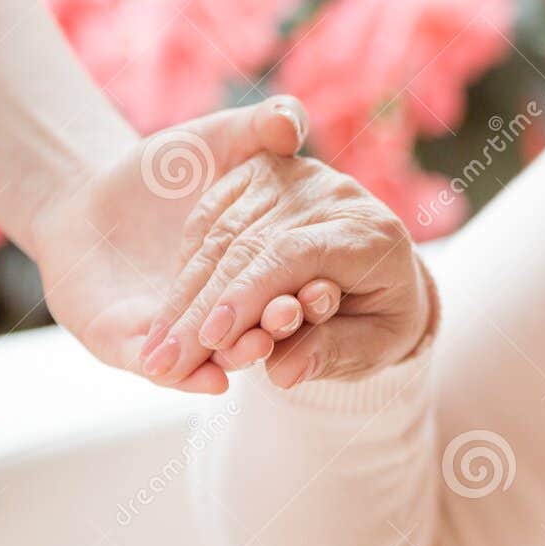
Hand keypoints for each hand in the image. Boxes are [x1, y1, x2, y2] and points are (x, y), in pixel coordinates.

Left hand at [27, 96, 306, 393]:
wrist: (80, 192)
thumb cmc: (162, 167)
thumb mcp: (219, 140)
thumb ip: (259, 128)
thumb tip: (289, 121)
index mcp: (255, 267)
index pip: (286, 282)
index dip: (307, 288)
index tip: (327, 289)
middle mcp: (222, 308)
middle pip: (254, 323)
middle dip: (272, 325)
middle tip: (292, 320)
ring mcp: (175, 330)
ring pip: (214, 355)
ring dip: (239, 356)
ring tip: (256, 352)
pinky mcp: (122, 344)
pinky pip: (159, 370)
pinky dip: (187, 380)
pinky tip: (212, 382)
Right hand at [140, 152, 434, 389]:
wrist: (386, 275)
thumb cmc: (383, 318)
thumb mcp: (375, 347)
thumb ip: (332, 355)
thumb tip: (282, 373)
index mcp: (373, 236)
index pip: (294, 256)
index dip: (248, 296)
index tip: (211, 340)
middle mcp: (336, 196)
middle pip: (252, 245)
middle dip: (204, 307)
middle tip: (166, 362)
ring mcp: (297, 178)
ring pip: (223, 232)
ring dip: (184, 292)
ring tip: (158, 349)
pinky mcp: (262, 173)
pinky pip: (211, 216)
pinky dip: (188, 264)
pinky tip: (170, 312)